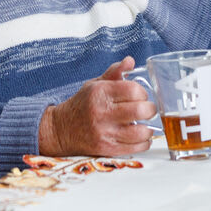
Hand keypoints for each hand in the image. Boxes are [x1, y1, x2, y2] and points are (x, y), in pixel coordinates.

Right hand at [39, 57, 157, 155]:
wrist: (60, 130)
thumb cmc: (82, 105)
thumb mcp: (94, 84)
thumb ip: (114, 73)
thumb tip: (130, 61)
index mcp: (100, 93)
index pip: (133, 90)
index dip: (142, 92)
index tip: (141, 95)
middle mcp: (102, 112)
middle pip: (140, 110)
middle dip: (150, 109)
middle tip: (147, 109)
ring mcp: (104, 133)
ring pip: (140, 132)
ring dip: (149, 128)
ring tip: (145, 124)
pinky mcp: (107, 149)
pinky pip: (135, 147)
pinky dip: (143, 142)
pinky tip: (140, 136)